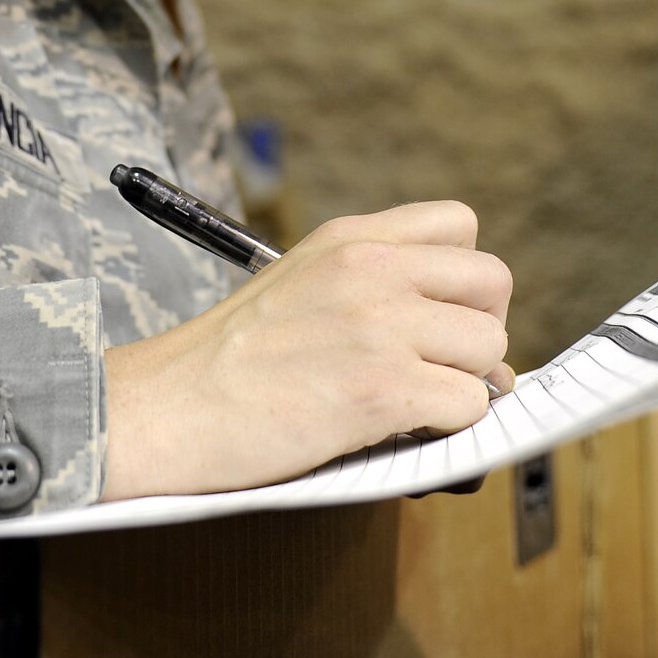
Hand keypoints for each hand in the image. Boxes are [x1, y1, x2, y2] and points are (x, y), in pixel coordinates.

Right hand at [99, 201, 514, 501]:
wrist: (165, 407)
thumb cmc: (223, 362)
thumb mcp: (298, 283)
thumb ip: (371, 288)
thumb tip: (464, 339)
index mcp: (351, 238)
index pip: (461, 226)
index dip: (464, 279)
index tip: (441, 316)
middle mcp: (372, 269)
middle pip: (493, 283)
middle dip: (479, 332)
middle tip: (442, 368)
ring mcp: (379, 326)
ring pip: (489, 350)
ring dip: (463, 386)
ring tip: (414, 405)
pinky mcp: (381, 388)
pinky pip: (467, 407)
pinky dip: (446, 429)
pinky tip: (402, 431)